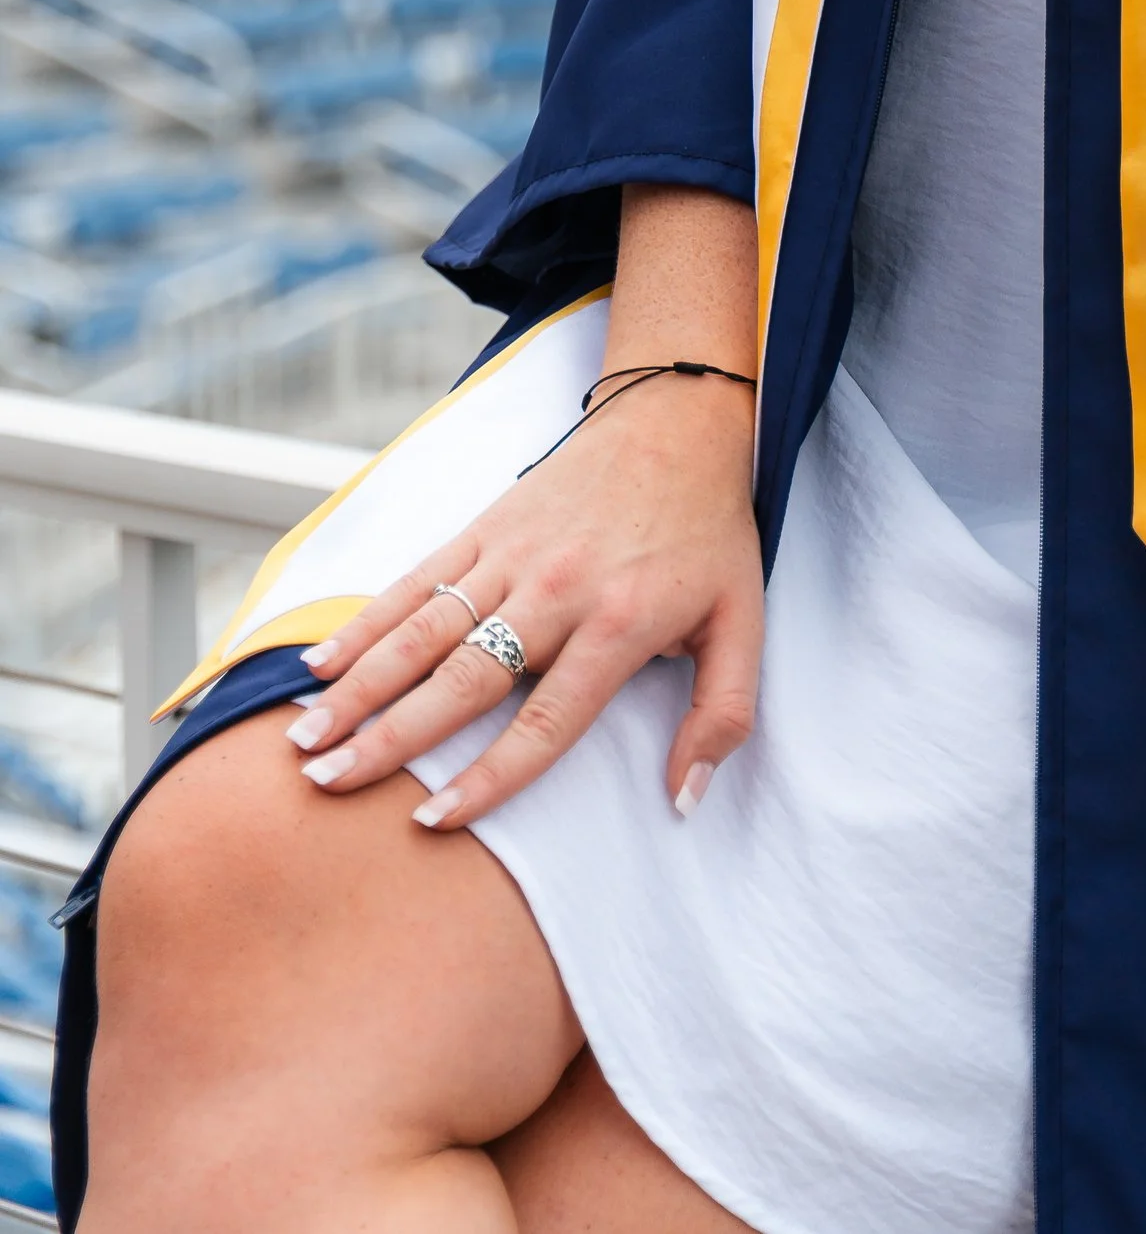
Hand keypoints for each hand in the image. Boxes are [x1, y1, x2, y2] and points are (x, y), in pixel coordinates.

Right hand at [281, 366, 762, 829]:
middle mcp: (555, 591)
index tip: (435, 821)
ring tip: (305, 739)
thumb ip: (722, 714)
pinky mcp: (486, 524)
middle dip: (391, 737)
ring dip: (360, 685)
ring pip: (424, 629)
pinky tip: (319, 661)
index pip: (546, 722)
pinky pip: (417, 579)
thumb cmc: (708, 533)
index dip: (490, 777)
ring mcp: (512, 554)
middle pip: (462, 678)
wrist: (678, 421)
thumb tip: (684, 799)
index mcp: (618, 624)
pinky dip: (366, 621)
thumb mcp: (743, 622)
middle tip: (328, 785)